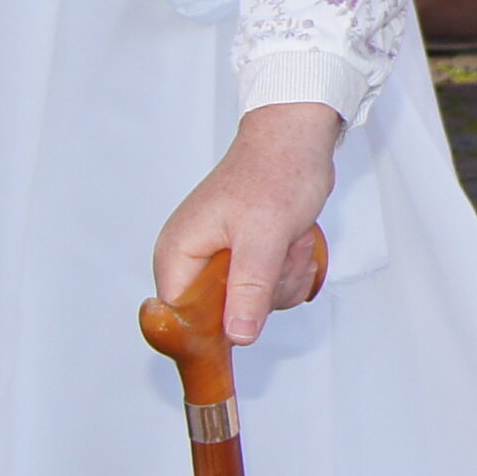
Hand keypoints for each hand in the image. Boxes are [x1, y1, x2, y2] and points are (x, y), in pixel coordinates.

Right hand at [155, 103, 338, 345]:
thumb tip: (236, 337)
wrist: (298, 138)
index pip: (179, 318)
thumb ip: (249, 289)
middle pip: (221, 318)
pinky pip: (267, 292)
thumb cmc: (276, 173)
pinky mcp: (243, 260)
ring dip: (282, 280)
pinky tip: (293, 242)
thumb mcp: (264, 236)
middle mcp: (191, 260)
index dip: (213, 329)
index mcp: (177, 254)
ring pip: (251, 307)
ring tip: (288, 240)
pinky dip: (288, 272)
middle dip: (263, 295)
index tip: (250, 316)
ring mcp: (219, 261)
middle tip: (279, 255)